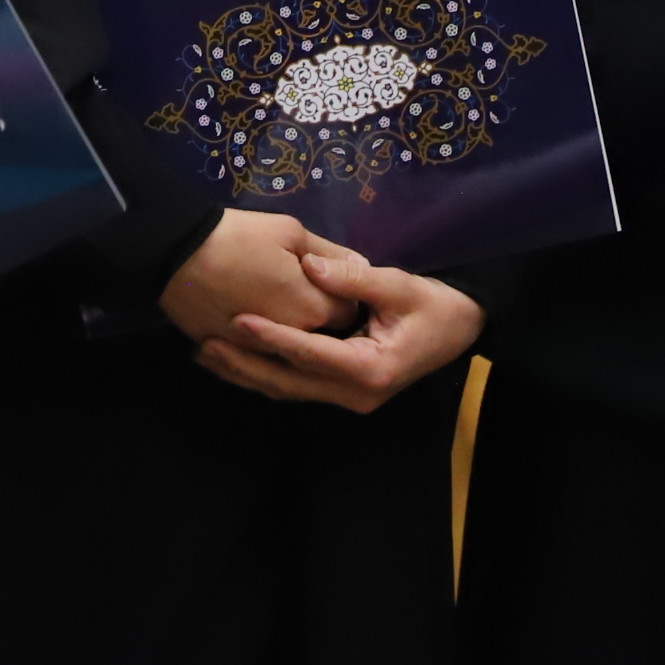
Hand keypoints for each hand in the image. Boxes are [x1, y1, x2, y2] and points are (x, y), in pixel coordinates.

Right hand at [161, 207, 340, 345]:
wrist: (173, 251)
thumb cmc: (238, 236)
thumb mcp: (291, 232)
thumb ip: (331, 256)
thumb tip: (361, 266)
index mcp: (312, 309)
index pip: (348, 315)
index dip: (344, 298)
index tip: (334, 285)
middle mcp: (289, 340)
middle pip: (319, 339)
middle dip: (321, 322)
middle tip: (308, 296)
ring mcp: (255, 352)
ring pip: (285, 354)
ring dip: (289, 338)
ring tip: (280, 311)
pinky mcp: (227, 353)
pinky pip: (251, 358)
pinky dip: (256, 348)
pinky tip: (253, 327)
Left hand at [206, 246, 485, 412]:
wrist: (460, 330)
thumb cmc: (434, 306)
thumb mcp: (401, 286)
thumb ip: (354, 278)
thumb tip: (310, 266)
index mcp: (372, 370)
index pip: (311, 354)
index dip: (273, 337)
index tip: (238, 319)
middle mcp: (356, 394)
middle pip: (290, 382)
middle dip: (245, 364)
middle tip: (204, 344)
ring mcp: (348, 398)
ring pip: (288, 389)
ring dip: (247, 372)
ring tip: (206, 352)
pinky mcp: (341, 392)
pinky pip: (296, 386)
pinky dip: (264, 373)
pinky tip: (235, 359)